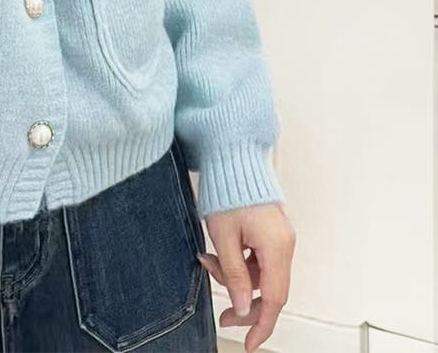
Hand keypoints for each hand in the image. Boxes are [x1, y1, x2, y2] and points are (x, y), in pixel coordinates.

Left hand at [196, 202, 295, 352]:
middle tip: (223, 315)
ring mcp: (280, 237)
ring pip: (261, 274)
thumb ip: (234, 275)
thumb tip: (242, 308)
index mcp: (276, 246)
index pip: (274, 298)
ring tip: (207, 260)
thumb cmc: (227, 190)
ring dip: (235, 276)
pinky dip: (239, 262)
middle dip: (243, 302)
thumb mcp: (223, 236)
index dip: (261, 323)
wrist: (232, 158)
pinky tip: (218, 253)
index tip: (250, 342)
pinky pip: (258, 259)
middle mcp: (284, 243)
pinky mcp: (271, 232)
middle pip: (269, 288)